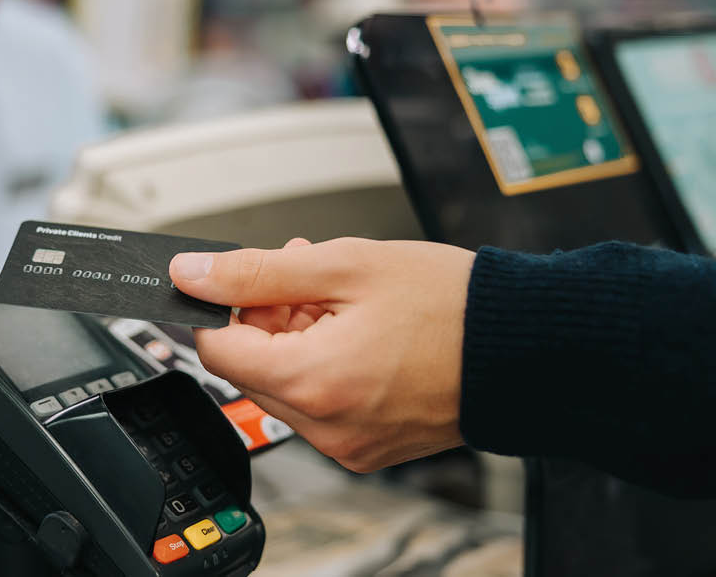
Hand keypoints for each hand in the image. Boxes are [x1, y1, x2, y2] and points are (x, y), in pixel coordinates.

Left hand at [169, 237, 474, 471]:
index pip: (217, 351)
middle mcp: (327, 427)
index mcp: (314, 382)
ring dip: (296, 338)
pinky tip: (355, 330)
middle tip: (305, 277)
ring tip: (339, 298)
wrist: (524, 347)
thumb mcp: (345, 266)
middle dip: (267, 318)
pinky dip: (324, 366)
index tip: (240, 282)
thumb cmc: (451, 304)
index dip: (221, 308)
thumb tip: (191, 274)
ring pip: (286, 386)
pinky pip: (320, 406)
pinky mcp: (369, 449)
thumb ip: (257, 272)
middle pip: (251, 370)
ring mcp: (349, 444)